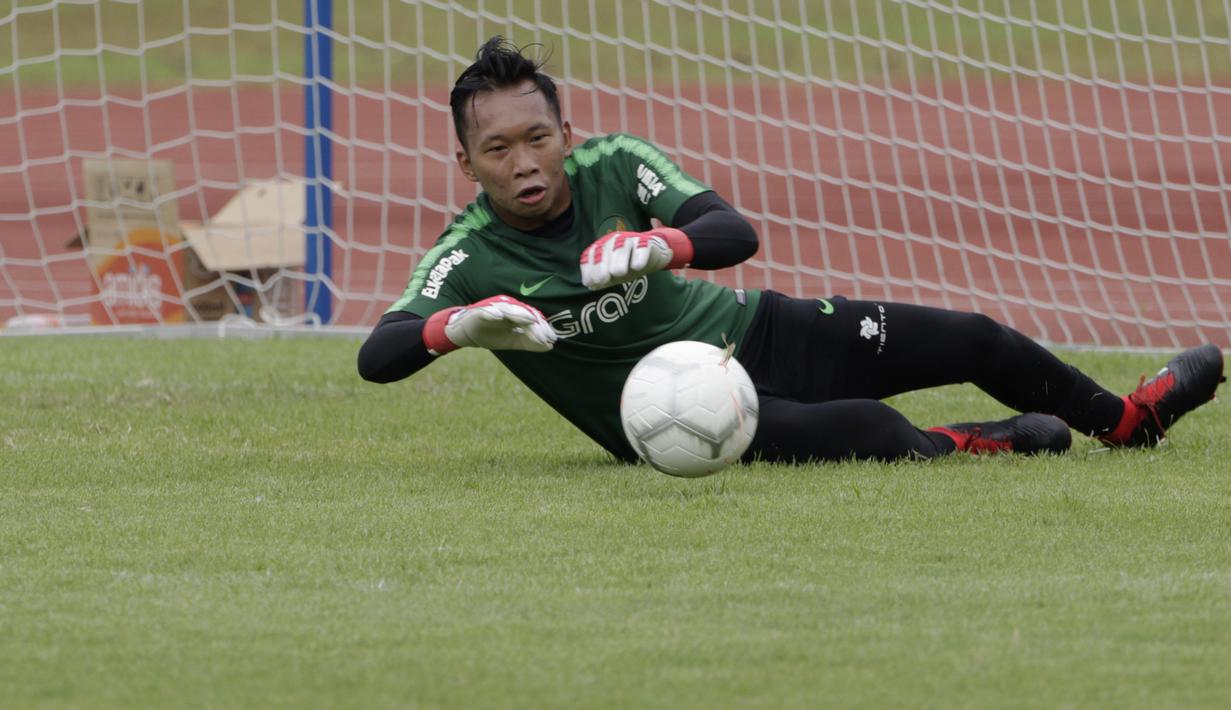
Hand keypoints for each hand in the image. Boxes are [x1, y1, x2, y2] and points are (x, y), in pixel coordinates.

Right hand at [422, 295, 557, 354]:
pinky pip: (486, 311)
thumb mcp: (513, 340)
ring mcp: (493, 308)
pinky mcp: (479, 312)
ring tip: (531, 320)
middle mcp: (507, 307)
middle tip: (544, 337)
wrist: (466, 334)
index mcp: (516, 313)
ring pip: (509, 309)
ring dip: (520, 315)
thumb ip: (529, 342)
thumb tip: (550, 346)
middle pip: (524, 313)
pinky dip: (492, 312)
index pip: (532, 318)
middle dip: (535, 325)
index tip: (552, 339)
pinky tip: (499, 316)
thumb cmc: (491, 334)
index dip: (542, 328)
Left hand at [579, 227, 693, 289]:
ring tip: (618, 273)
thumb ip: (601, 280)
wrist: (653, 255)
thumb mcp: (613, 275)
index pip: (592, 255)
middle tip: (603, 280)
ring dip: (619, 260)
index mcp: (603, 246)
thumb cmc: (628, 264)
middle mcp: (614, 240)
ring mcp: (630, 239)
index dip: (590, 268)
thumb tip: (590, 285)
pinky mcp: (646, 242)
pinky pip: (642, 247)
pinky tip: (637, 267)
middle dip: (602, 265)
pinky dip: (640, 256)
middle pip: (605, 249)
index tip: (591, 282)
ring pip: (622, 246)